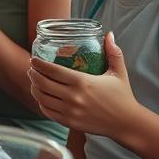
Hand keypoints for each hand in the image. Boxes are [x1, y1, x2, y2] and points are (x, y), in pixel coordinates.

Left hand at [28, 32, 143, 136]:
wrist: (127, 124)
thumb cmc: (122, 97)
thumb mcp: (118, 73)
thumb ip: (113, 53)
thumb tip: (109, 34)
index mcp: (83, 82)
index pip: (52, 70)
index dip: (39, 64)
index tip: (34, 59)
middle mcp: (74, 97)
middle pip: (42, 83)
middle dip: (33, 74)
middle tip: (32, 69)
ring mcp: (70, 111)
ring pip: (42, 98)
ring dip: (34, 88)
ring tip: (34, 81)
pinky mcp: (69, 122)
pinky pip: (47, 112)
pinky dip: (41, 103)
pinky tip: (41, 97)